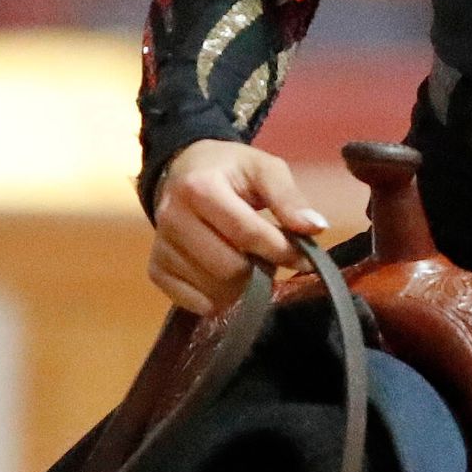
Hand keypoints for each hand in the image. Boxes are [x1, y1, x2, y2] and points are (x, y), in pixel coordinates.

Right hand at [147, 138, 329, 314]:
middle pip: (229, 268)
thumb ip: (289, 197)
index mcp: (199, 187)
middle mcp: (171, 218)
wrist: (184, 168)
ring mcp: (160, 246)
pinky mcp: (155, 269)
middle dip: (258, 267)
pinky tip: (222, 275)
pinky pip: (192, 302)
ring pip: (213, 289)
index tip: (305, 258)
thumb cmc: (230, 170)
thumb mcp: (264, 169)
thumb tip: (315, 228)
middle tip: (266, 255)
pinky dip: (216, 297)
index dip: (282, 251)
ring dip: (240, 284)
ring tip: (244, 260)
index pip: (247, 233)